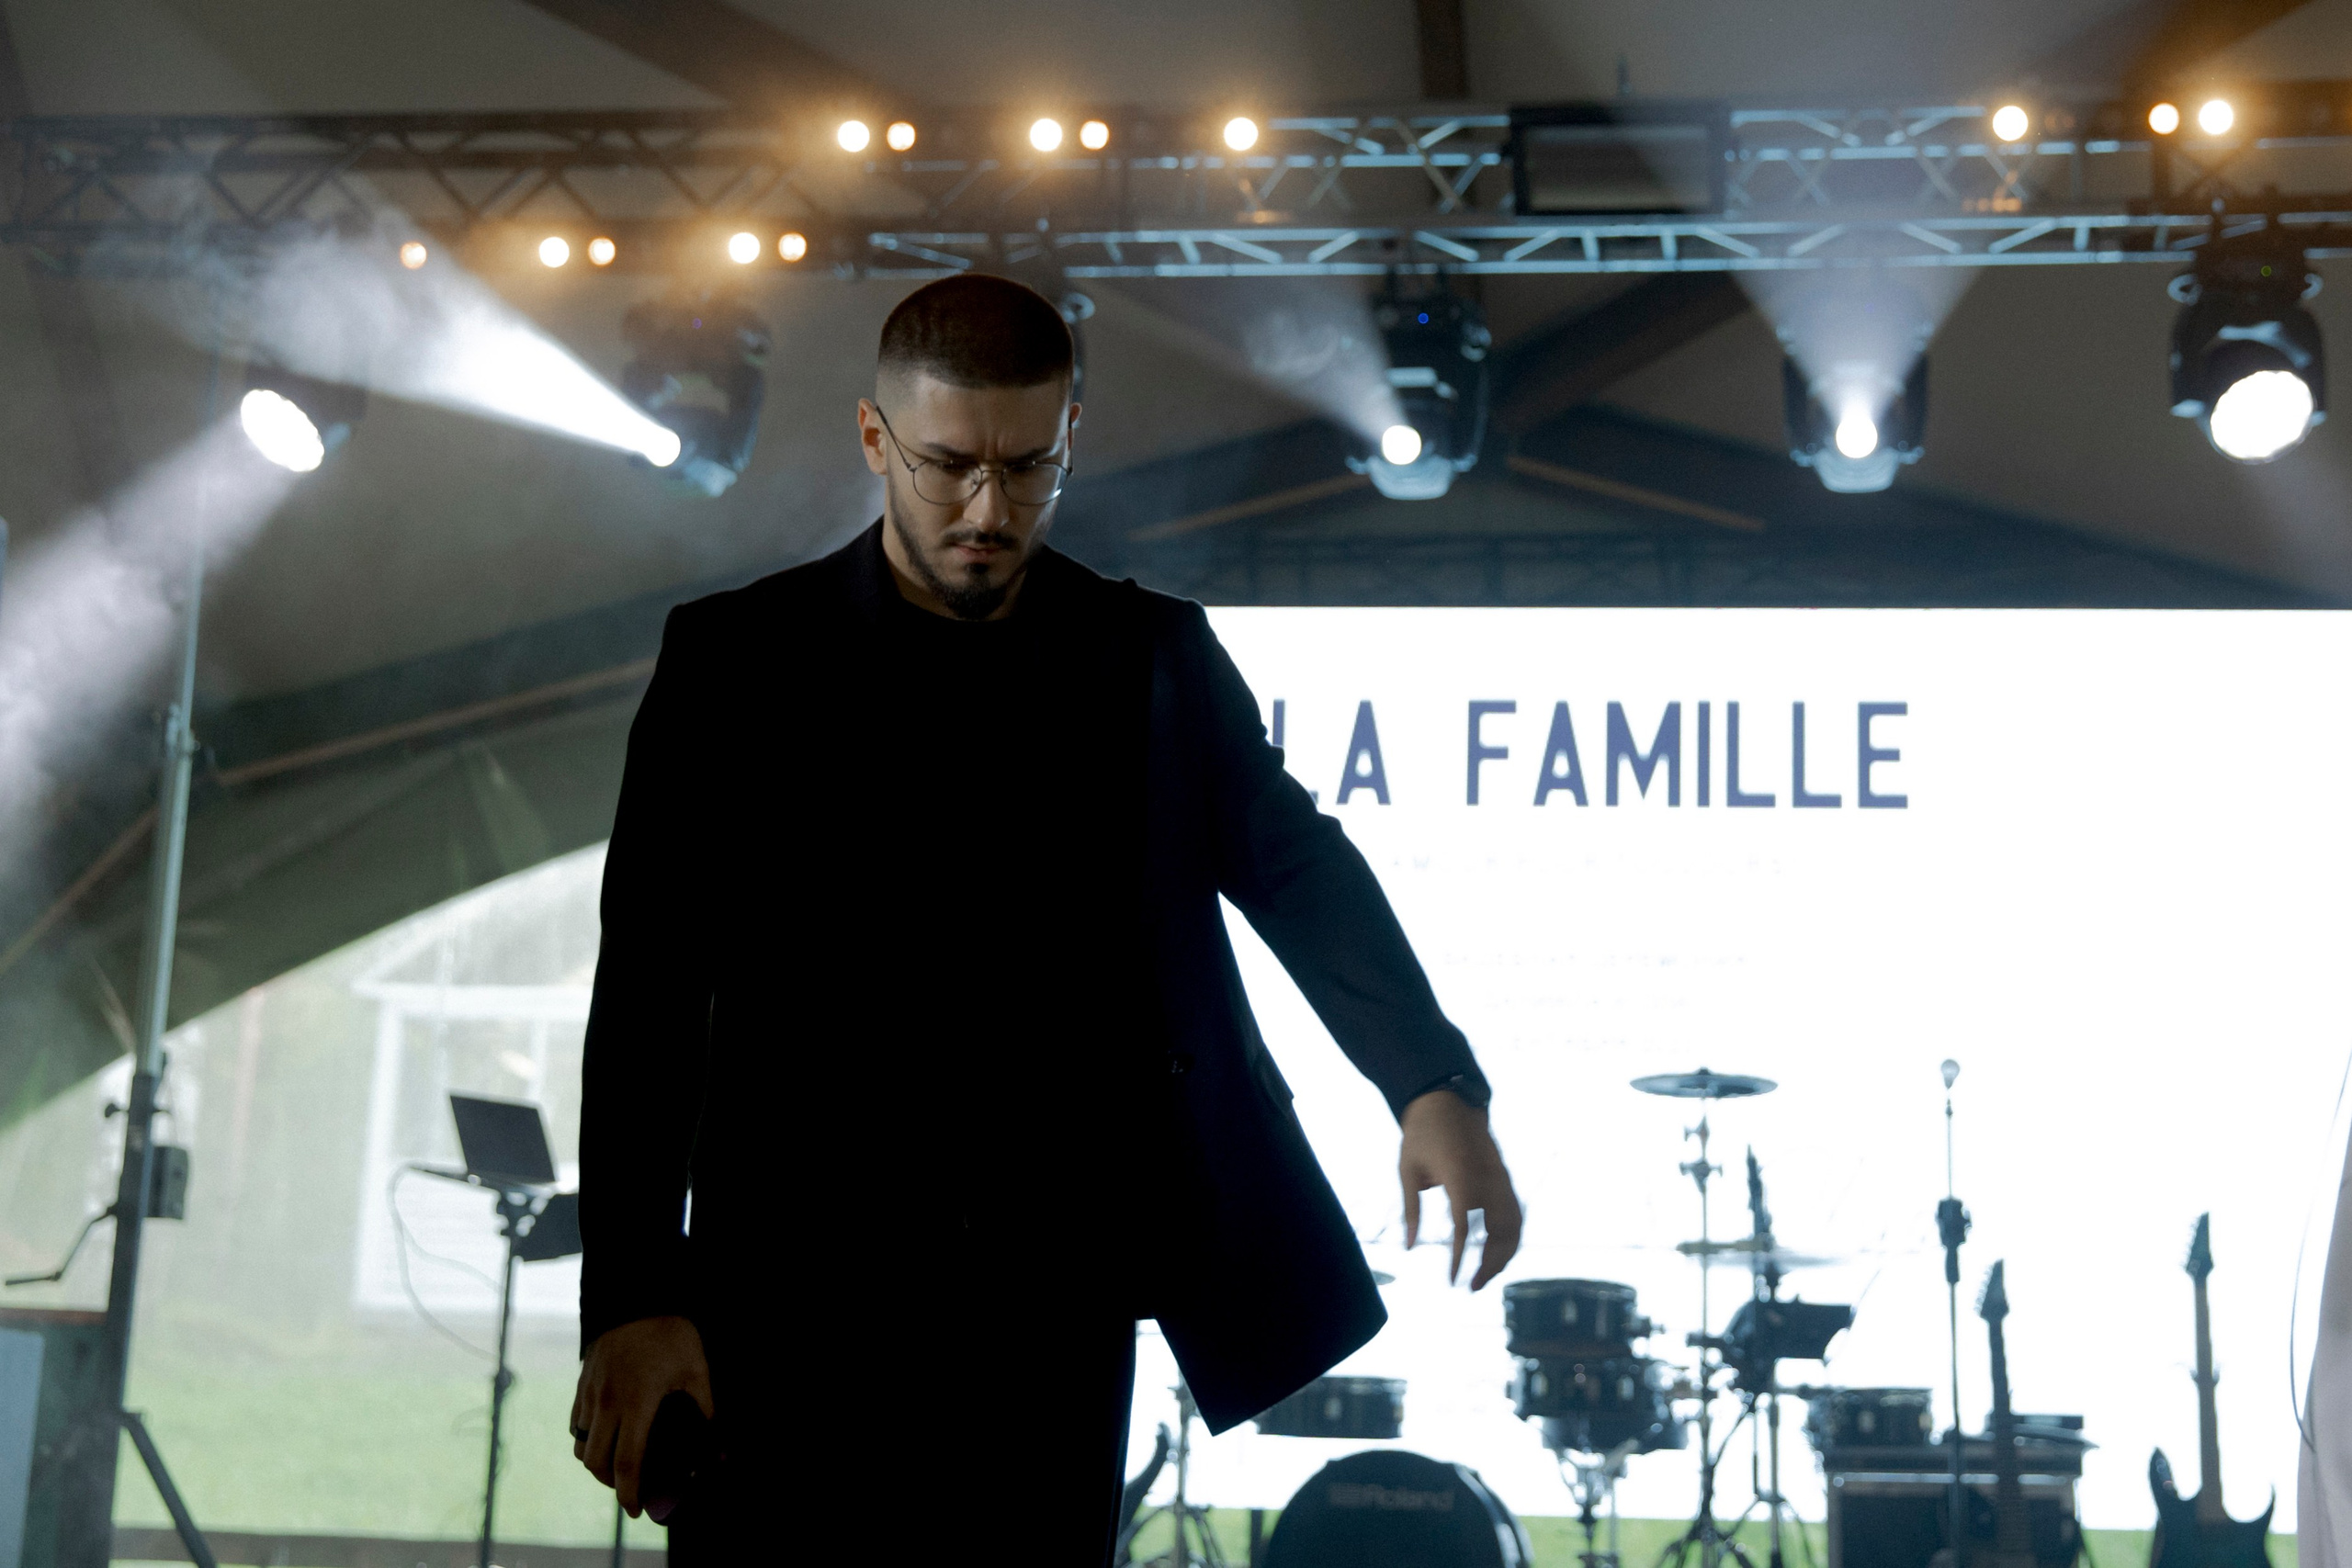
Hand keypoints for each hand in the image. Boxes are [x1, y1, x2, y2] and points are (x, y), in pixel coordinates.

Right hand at [571, 1315, 713, 1514]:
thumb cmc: (670, 1332)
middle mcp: (606, 1403)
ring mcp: (590, 1393)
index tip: (637, 1510)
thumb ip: (705, 1408)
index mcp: (636, 1403)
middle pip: (596, 1463)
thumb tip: (717, 1442)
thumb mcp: (696, 1369)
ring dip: (596, 1464)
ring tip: (617, 1466)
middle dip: (611, 1484)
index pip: (626, 1463)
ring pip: (580, 1446)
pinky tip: (606, 1437)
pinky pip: (575, 1424)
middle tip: (631, 1488)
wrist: (636, 1296)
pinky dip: (586, 1440)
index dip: (630, 1494)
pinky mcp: (582, 1383)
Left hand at [1399, 1089, 1522, 1289]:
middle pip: (1500, 1231)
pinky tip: (1495, 1255)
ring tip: (1483, 1277)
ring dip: (1504, 1255)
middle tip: (1471, 1288)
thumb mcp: (1407, 1169)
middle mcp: (1486, 1178)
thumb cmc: (1420, 1134)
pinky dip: (1509, 1238)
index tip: (1452, 1282)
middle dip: (1490, 1264)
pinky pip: (1514, 1213)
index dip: (1459, 1257)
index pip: (1464, 1226)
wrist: (1446, 1098)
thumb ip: (1410, 1210)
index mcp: (1460, 1175)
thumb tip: (1410, 1248)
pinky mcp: (1504, 1176)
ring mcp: (1500, 1176)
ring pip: (1514, 1225)